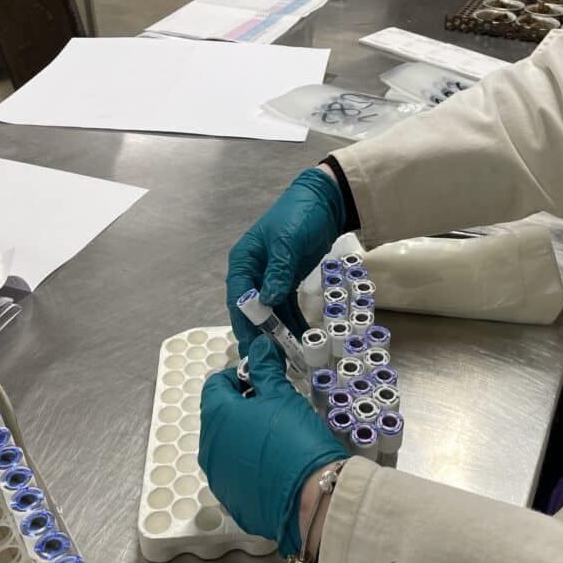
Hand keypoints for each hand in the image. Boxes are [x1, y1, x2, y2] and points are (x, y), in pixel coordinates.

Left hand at [199, 335, 349, 555]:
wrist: (312, 500)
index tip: (261, 382)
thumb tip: (259, 346)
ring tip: (279, 440)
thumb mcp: (283, 396)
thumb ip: (265, 369)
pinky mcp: (232, 500)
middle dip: (243, 408)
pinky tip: (277, 467)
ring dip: (246, 437)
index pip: (215, 386)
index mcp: (217, 417)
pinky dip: (251, 466)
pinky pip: (237, 475)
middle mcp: (209, 448)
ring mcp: (218, 478)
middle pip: (220, 417)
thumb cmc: (296, 440)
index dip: (238, 378)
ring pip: (227, 447)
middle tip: (275, 409)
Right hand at [227, 166, 343, 355]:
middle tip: (269, 359)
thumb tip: (268, 301)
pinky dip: (293, 322)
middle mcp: (253, 272)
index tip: (252, 344)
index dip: (244, 322)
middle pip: (253, 309)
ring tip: (288, 356)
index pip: (239, 297)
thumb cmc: (299, 215)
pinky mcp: (287, 281)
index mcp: (244, 260)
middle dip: (261, 334)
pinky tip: (302, 339)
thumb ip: (278, 271)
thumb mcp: (287, 241)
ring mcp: (270, 278)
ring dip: (279, 333)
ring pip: (271, 312)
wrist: (323, 202)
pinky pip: (287, 307)